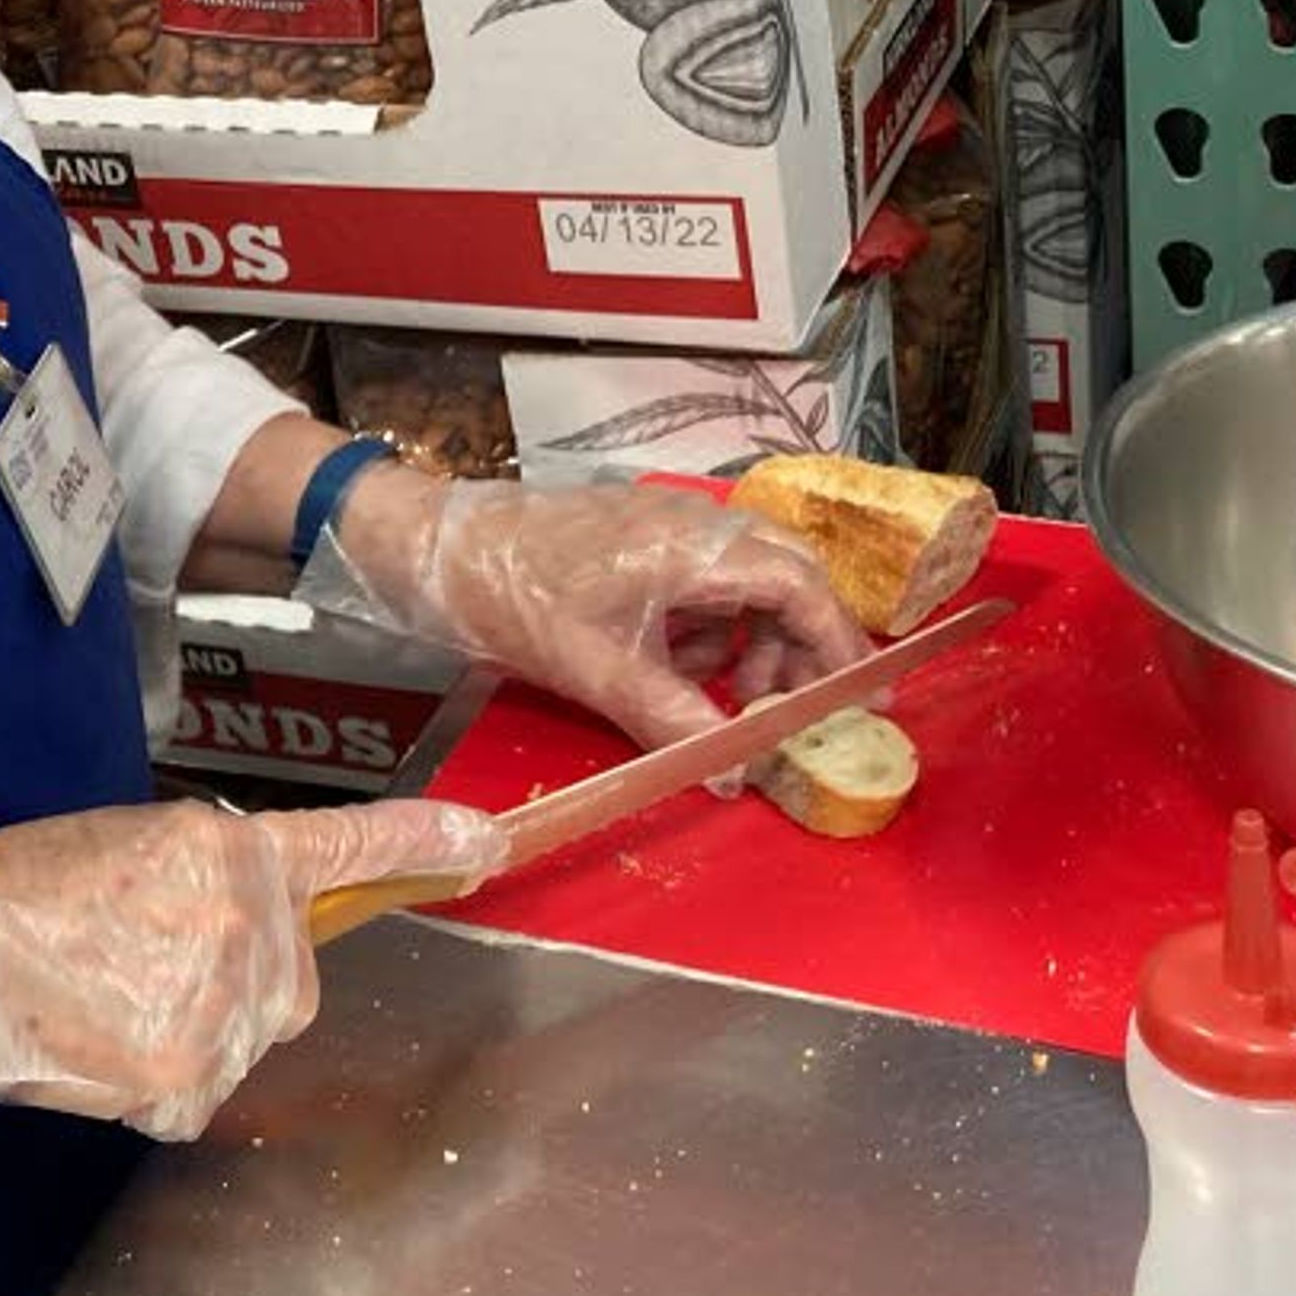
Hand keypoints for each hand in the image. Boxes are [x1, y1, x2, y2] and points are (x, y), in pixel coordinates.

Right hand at [0, 795, 509, 1140]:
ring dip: (191, 1031)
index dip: (422, 843)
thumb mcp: (121, 845)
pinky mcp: (196, 1084)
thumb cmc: (8, 891)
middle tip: (143, 967)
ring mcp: (229, 1013)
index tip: (488, 841)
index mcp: (228, 851)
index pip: (344, 844)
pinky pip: (197, 1095)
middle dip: (244, 981)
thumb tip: (221, 918)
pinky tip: (93, 1051)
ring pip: (244, 1038)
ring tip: (97, 1003)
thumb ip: (200, 875)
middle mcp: (251, 927)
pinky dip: (151, 1086)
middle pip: (294, 977)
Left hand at [303, 469, 868, 750]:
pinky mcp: (638, 537)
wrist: (437, 549)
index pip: (800, 586)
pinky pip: (702, 580)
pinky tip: (672, 666)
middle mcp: (693, 522)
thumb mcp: (601, 673)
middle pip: (785, 576)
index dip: (838, 644)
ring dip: (749, 640)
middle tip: (788, 707)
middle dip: (797, 645)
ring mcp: (665, 524)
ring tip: (723, 695)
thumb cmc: (516, 597)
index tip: (859, 699)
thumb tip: (735, 773)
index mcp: (695, 545)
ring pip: (745, 580)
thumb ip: (676, 721)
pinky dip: (705, 626)